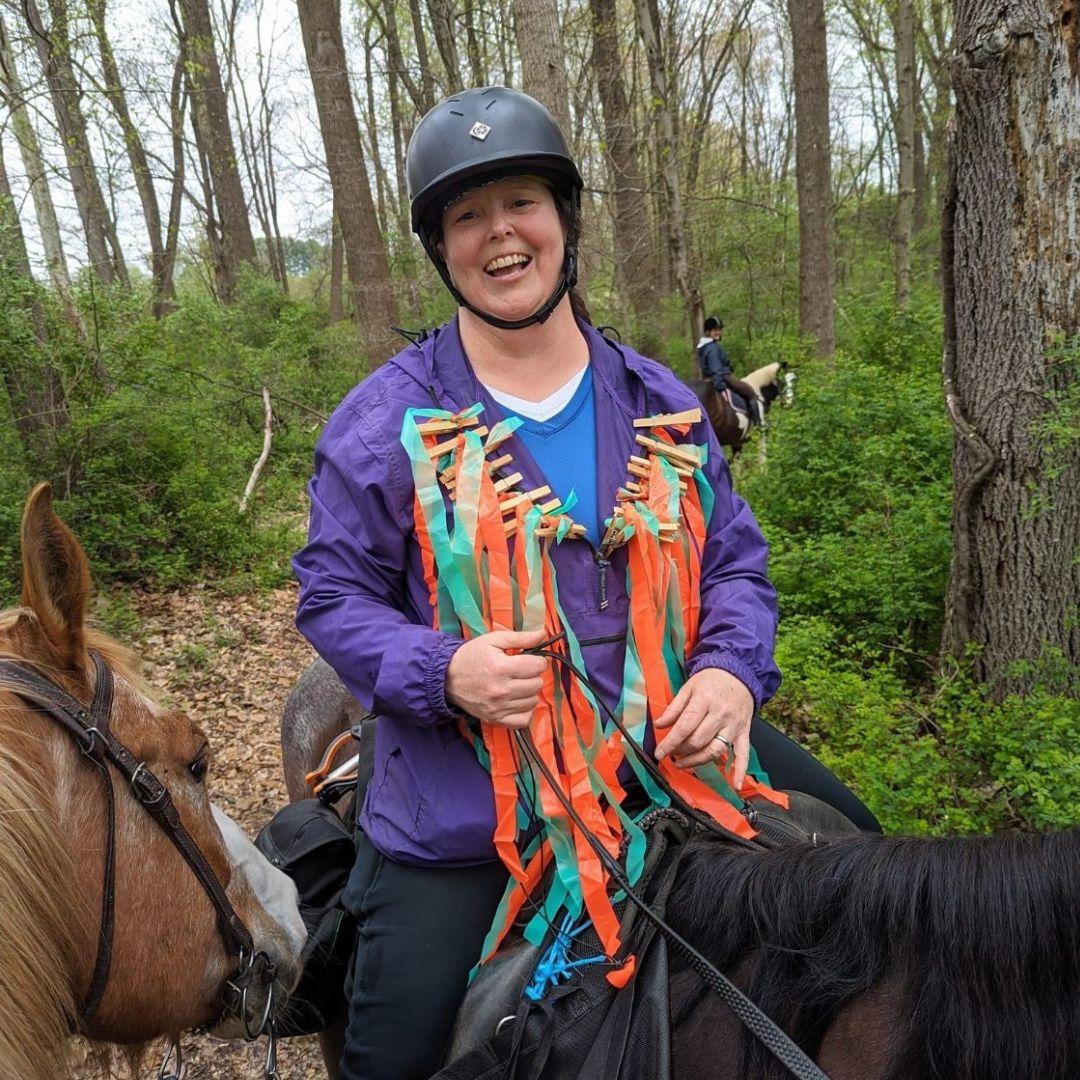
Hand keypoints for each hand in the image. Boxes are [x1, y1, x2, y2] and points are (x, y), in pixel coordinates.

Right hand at [445, 628, 548, 728]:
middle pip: (537, 684)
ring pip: (532, 701)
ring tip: (517, 684)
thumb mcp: (493, 640)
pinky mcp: (495, 719)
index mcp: (501, 667)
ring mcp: (498, 707)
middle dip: (533, 675)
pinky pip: (523, 719)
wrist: (447, 677)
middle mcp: (501, 690)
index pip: (537, 666)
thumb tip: (543, 634)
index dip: (538, 660)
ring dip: (529, 692)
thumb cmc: (471, 656)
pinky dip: (524, 710)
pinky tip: (516, 700)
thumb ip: (521, 637)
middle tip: (522, 671)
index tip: (531, 659)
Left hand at [653, 668, 753, 788]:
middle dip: (681, 751)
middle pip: (698, 741)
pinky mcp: (744, 733)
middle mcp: (720, 714)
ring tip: (683, 764)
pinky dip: (740, 770)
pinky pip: (743, 754)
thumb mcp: (689, 687)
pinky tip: (735, 784)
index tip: (659, 753)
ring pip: (715, 750)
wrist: (740, 674)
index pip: (685, 726)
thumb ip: (674, 708)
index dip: (670, 742)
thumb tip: (659, 725)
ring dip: (697, 761)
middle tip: (671, 754)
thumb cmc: (711, 681)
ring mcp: (733, 725)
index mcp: (704, 700)